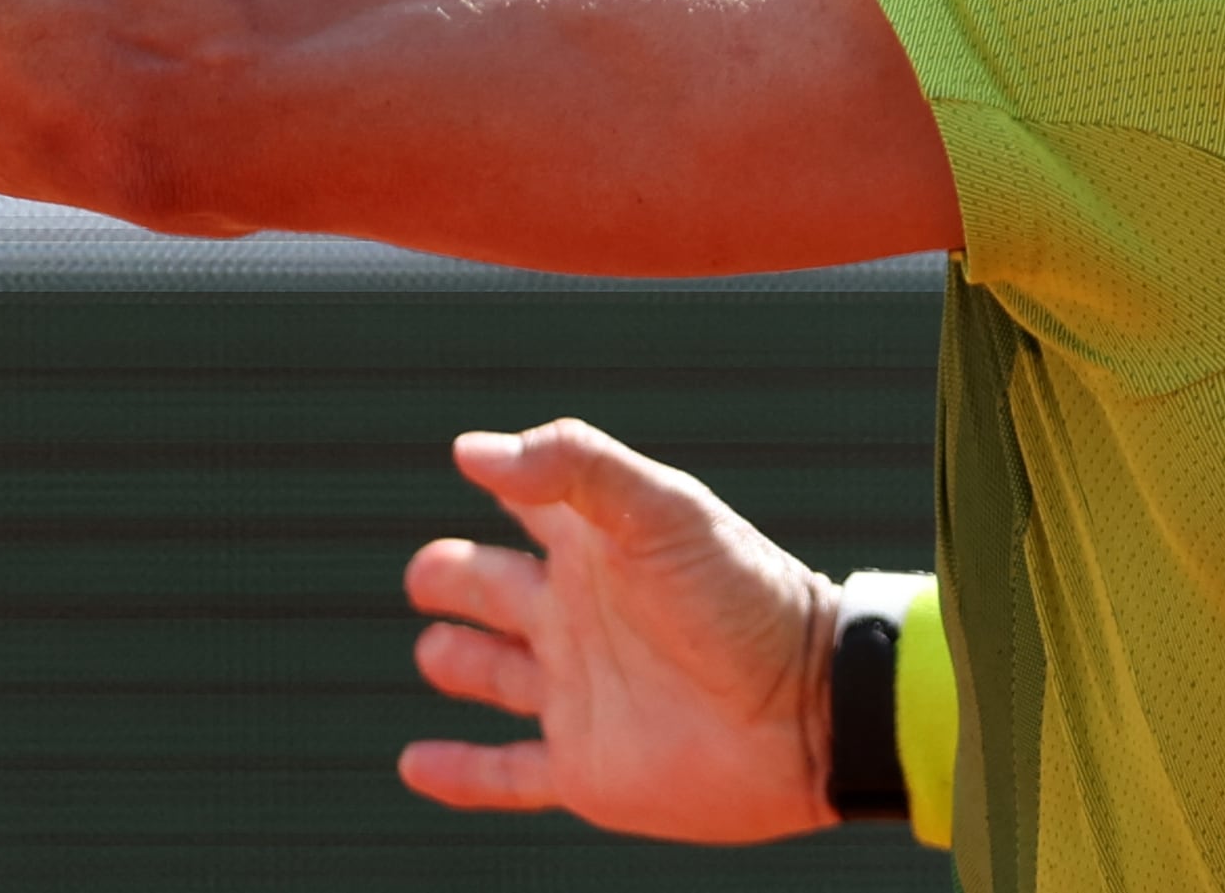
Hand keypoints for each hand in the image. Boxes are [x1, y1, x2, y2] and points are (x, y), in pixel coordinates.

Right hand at [399, 418, 840, 844]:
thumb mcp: (663, 510)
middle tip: (427, 574)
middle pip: (492, 587)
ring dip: (456, 661)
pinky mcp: (583, 768)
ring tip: (435, 652)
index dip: (505, 478)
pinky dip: (457, 773)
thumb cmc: (743, 599)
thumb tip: (474, 452)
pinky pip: (504, 772)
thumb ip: (573, 466)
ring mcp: (578, 693)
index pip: (534, 500)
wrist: (808, 714)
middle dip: (452, 576)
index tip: (472, 458)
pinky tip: (416, 764)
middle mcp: (580, 617)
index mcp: (597, 547)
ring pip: (493, 674)